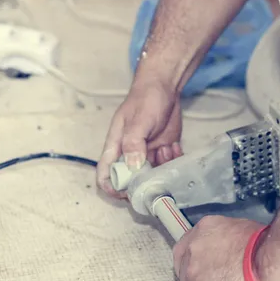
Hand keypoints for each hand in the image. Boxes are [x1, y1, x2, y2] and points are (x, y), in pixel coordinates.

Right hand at [97, 80, 183, 196]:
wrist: (165, 86)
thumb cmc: (146, 99)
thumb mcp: (139, 120)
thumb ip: (133, 143)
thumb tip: (132, 167)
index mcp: (116, 146)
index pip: (105, 173)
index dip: (112, 188)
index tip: (126, 194)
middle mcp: (129, 153)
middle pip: (130, 180)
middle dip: (144, 183)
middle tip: (157, 177)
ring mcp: (146, 153)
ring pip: (152, 175)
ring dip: (162, 169)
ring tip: (166, 149)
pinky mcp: (161, 150)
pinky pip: (166, 166)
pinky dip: (172, 161)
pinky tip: (174, 146)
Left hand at [172, 215, 273, 280]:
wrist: (270, 263)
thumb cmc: (263, 245)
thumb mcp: (238, 229)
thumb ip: (224, 241)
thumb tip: (228, 252)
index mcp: (201, 233)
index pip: (185, 250)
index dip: (194, 262)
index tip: (203, 269)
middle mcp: (192, 255)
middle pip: (185, 274)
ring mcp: (195, 280)